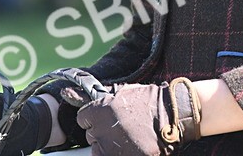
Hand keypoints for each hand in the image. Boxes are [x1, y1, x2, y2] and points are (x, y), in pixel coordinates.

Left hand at [55, 69, 201, 155]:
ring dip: (110, 145)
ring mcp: (111, 148)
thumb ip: (98, 97)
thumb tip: (68, 92)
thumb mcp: (122, 92)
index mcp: (99, 110)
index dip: (95, 117)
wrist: (174, 114)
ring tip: (129, 136)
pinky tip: (134, 145)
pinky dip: (122, 153)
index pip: (83, 118)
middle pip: (91, 135)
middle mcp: (101, 130)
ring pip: (100, 150)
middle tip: (123, 126)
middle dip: (103, 132)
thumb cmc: (149, 100)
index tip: (106, 117)